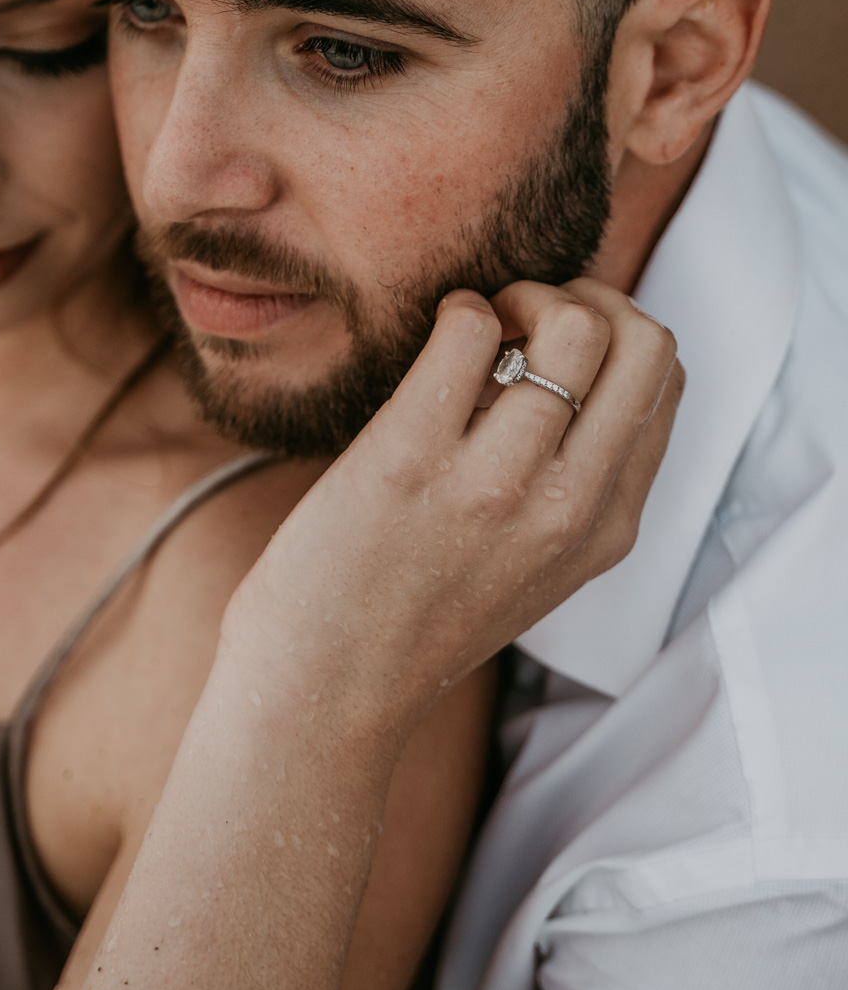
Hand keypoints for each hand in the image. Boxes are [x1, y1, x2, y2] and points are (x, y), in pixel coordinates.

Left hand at [225, 278, 681, 750]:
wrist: (325, 692)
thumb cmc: (412, 615)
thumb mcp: (535, 565)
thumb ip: (573, 482)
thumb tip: (576, 357)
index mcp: (605, 528)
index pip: (665, 381)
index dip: (614, 334)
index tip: (553, 344)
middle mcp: (568, 507)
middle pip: (645, 342)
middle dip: (586, 301)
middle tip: (521, 322)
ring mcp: (494, 484)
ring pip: (573, 325)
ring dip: (519, 297)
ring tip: (476, 328)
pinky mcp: (411, 460)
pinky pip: (469, 328)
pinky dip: (458, 308)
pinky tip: (430, 339)